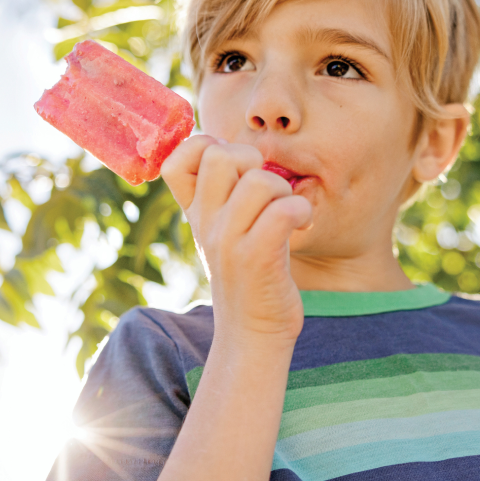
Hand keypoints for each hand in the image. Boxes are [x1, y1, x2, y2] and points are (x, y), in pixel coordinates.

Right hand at [160, 134, 311, 344]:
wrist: (252, 334)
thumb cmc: (247, 276)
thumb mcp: (222, 234)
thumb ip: (223, 195)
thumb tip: (237, 149)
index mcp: (196, 213)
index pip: (178, 158)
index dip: (207, 146)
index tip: (234, 171)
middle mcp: (206, 223)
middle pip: (220, 155)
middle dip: (252, 161)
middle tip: (265, 190)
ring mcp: (228, 241)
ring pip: (259, 181)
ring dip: (284, 190)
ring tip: (286, 212)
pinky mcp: (256, 259)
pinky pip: (283, 211)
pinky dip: (301, 211)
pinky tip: (301, 225)